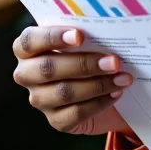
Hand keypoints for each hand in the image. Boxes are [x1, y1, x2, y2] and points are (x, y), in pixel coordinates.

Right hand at [12, 25, 135, 135]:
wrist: (101, 89)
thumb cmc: (89, 54)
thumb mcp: (85, 40)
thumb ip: (86, 33)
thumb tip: (107, 29)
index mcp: (28, 49)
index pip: (29, 41)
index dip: (52, 37)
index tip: (80, 36)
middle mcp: (27, 74)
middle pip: (47, 68)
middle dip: (84, 64)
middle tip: (114, 61)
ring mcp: (39, 99)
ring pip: (64, 92)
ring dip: (98, 84)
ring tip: (123, 78)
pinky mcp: (56, 120)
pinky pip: (76, 113)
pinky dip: (100, 102)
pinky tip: (116, 92)